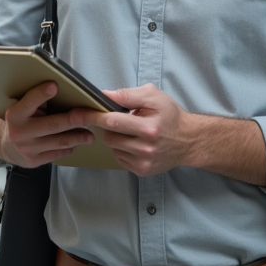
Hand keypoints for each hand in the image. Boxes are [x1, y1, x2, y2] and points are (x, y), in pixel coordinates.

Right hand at [0, 82, 93, 167]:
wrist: (2, 144)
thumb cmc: (19, 121)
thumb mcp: (20, 108)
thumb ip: (36, 102)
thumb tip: (64, 91)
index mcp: (15, 115)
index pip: (29, 102)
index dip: (41, 94)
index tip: (54, 85)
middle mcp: (20, 133)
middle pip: (53, 125)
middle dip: (74, 120)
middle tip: (90, 116)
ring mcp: (27, 149)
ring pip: (59, 142)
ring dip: (78, 137)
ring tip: (90, 134)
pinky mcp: (34, 161)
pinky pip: (57, 153)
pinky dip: (69, 147)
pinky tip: (77, 142)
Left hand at [69, 84, 194, 176]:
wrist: (188, 140)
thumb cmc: (170, 115)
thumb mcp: (154, 97)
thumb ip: (129, 95)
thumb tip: (105, 94)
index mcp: (149, 127)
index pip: (112, 121)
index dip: (93, 116)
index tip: (77, 113)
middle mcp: (146, 148)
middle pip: (109, 137)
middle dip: (107, 126)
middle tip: (115, 118)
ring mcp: (143, 162)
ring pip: (112, 148)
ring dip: (114, 137)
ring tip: (129, 130)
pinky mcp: (142, 171)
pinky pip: (119, 158)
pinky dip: (121, 149)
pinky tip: (133, 142)